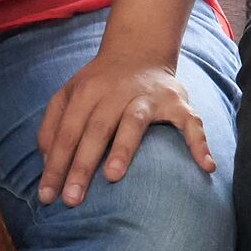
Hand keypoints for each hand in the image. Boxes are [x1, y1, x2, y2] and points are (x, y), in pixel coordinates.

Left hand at [32, 45, 215, 205]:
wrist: (139, 51)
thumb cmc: (99, 85)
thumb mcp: (68, 94)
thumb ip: (52, 124)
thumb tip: (45, 160)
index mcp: (87, 91)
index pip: (67, 132)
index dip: (56, 164)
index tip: (46, 196)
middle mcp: (117, 92)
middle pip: (96, 129)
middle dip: (82, 165)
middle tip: (71, 200)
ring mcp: (149, 96)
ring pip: (134, 122)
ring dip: (123, 147)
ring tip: (113, 176)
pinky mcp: (177, 101)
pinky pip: (191, 122)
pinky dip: (199, 142)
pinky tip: (205, 165)